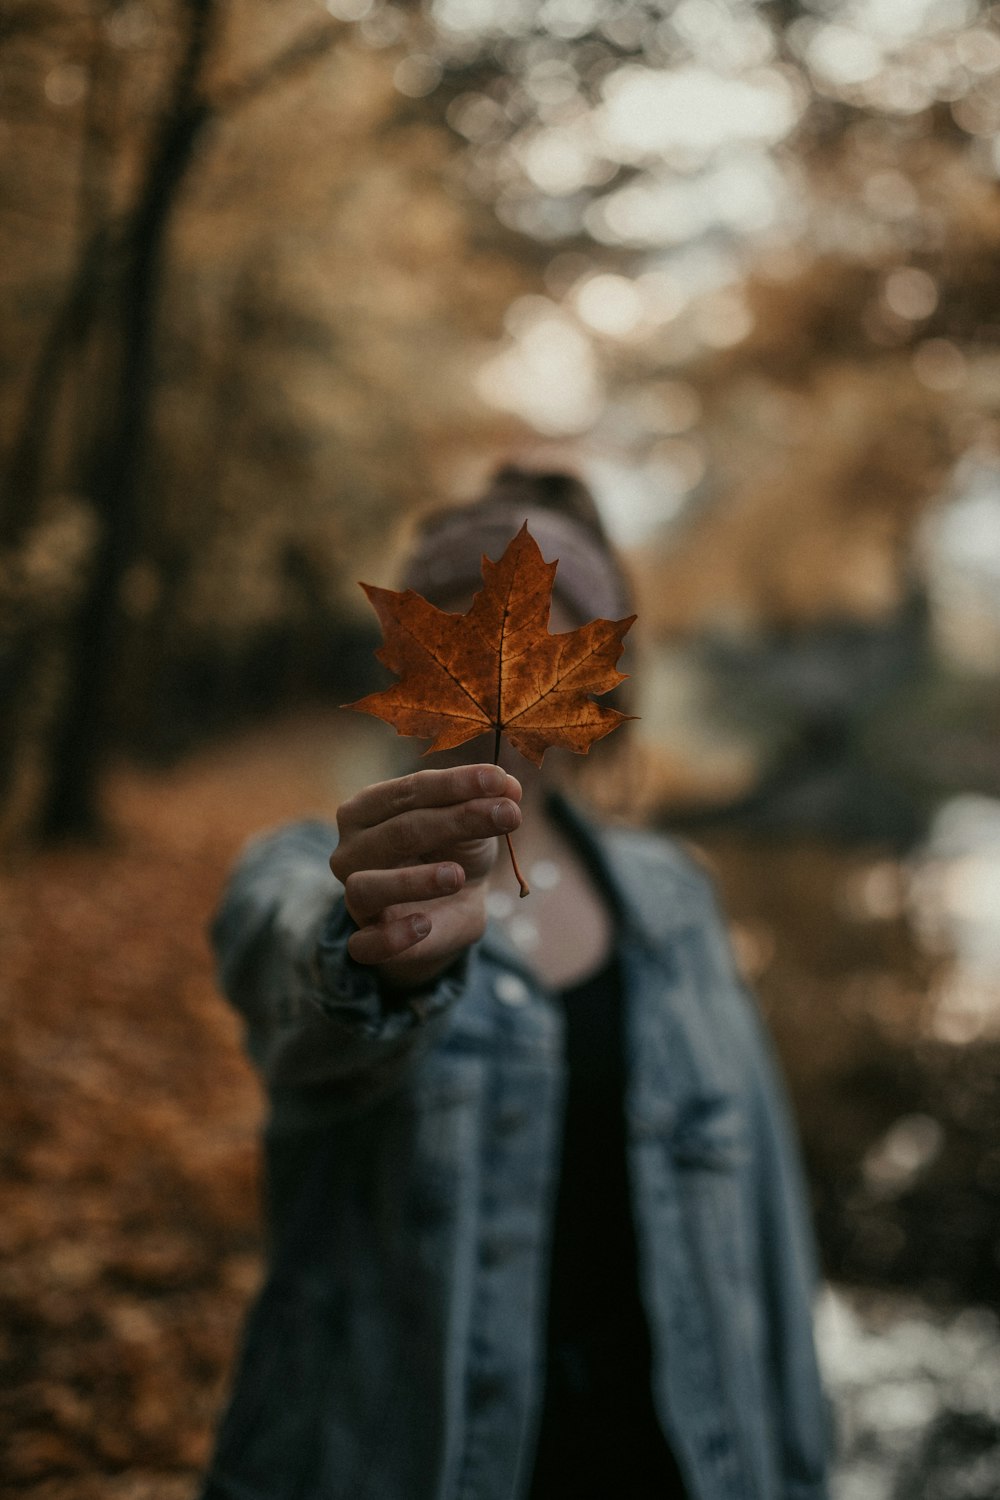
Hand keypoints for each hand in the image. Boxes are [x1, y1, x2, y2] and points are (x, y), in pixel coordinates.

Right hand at [330, 764, 521, 989]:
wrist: (451, 907)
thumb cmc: (452, 851)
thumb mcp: (472, 822)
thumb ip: (485, 802)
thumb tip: (509, 788)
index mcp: (368, 809)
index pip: (409, 790)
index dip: (455, 783)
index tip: (499, 780)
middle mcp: (352, 850)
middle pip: (398, 831)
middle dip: (455, 821)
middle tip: (507, 815)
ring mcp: (354, 898)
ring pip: (367, 887)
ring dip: (413, 881)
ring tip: (457, 875)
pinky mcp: (365, 941)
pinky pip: (365, 945)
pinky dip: (393, 937)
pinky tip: (425, 925)